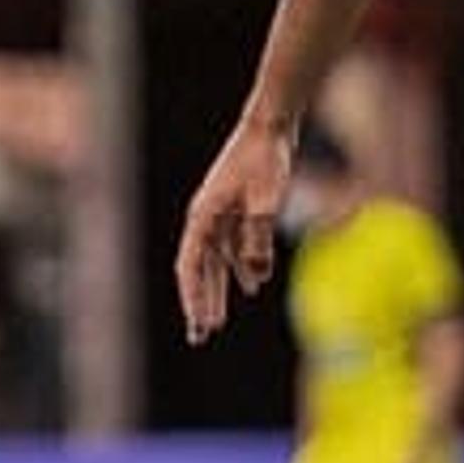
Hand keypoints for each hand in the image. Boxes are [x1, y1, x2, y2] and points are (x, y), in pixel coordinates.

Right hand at [174, 127, 294, 342]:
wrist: (272, 126)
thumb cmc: (264, 159)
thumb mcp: (265, 202)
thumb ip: (258, 240)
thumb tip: (256, 276)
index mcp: (203, 217)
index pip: (191, 266)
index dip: (194, 297)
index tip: (199, 324)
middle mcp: (206, 218)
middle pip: (199, 270)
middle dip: (200, 303)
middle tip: (200, 336)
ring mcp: (221, 213)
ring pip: (217, 261)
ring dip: (219, 290)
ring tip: (217, 322)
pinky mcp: (238, 209)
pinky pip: (236, 247)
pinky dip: (242, 267)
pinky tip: (253, 286)